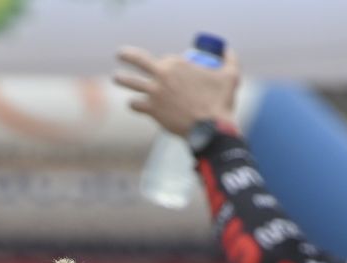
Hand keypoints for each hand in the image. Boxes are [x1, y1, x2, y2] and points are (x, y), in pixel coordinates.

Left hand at [113, 45, 240, 136]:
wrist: (210, 129)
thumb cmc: (221, 102)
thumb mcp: (230, 75)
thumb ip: (230, 59)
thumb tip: (227, 50)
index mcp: (177, 63)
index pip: (166, 59)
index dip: (168, 63)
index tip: (172, 70)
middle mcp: (162, 75)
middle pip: (138, 60)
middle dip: (127, 55)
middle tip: (120, 54)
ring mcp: (154, 93)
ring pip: (131, 82)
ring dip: (122, 79)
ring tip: (116, 77)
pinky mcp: (152, 110)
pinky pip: (136, 105)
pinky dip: (134, 105)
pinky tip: (132, 104)